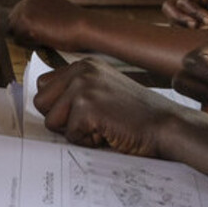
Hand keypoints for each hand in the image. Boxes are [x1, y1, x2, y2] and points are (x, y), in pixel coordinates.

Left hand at [7, 0, 90, 51]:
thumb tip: (33, 24)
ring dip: (26, 37)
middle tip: (41, 38)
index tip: (40, 33)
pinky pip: (18, 38)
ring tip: (44, 39)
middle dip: (23, 31)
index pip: (21, 13)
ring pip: (15, 29)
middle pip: (14, 20)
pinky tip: (43, 41)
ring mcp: (26, 8)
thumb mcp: (57, 11)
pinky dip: (28, 43)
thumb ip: (43, 13)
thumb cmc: (75, 23)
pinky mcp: (26, 20)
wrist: (84, 26)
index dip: (28, 26)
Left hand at [33, 59, 181, 155]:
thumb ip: (77, 92)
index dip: (59, 107)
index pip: (43, 86)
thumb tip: (42, 105)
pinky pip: (69, 135)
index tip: (81, 114)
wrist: (166, 125)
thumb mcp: (104, 92)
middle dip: (62, 120)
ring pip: (51, 121)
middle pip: (41, 103)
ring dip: (75, 132)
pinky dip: (88, 141)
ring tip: (102, 126)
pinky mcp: (86, 105)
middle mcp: (81, 70)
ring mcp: (83, 86)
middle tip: (93, 122)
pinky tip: (109, 132)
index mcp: (84, 65)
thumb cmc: (136, 115)